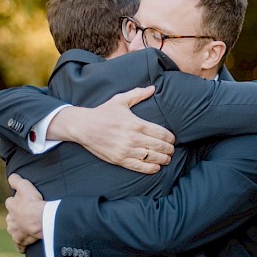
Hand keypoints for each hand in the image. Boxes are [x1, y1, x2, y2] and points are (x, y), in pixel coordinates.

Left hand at [6, 173, 45, 251]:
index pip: (11, 202)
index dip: (17, 202)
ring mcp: (15, 232)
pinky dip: (21, 246)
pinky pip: (20, 245)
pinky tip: (24, 246)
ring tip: (25, 229)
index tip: (25, 202)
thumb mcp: (24, 185)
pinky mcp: (21, 241)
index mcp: (11, 206)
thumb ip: (16, 180)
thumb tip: (11, 177)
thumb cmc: (33, 202)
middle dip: (16, 217)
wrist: (40, 219)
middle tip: (27, 216)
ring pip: (14, 231)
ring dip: (18, 230)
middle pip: (11, 218)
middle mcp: (10, 220)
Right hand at [50, 86, 174, 173]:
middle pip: (159, 146)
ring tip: (167, 159)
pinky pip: (139, 166)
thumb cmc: (103, 113)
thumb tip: (152, 88)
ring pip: (152, 157)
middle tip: (172, 150)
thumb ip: (138, 94)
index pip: (161, 133)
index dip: (170, 138)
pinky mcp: (119, 160)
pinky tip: (156, 167)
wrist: (84, 126)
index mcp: (136, 124)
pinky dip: (150, 168)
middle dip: (169, 149)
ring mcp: (126, 150)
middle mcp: (133, 138)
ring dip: (163, 159)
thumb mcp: (120, 100)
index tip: (173, 139)